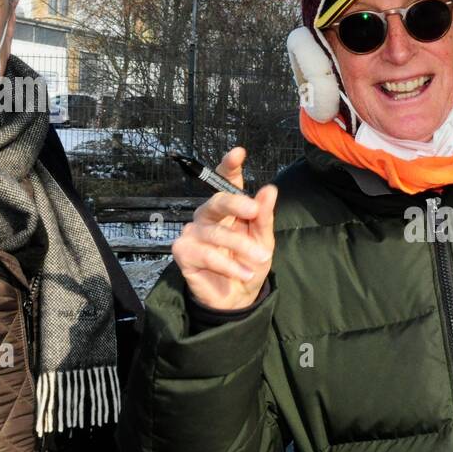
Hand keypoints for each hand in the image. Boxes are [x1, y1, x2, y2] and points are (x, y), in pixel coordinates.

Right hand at [172, 147, 276, 309]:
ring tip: (260, 259)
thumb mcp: (263, 241)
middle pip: (216, 201)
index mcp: (229, 209)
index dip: (229, 166)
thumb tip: (269, 190)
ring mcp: (193, 233)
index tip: (238, 153)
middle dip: (235, 203)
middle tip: (253, 211)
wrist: (238, 298)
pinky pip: (206, 253)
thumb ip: (264, 217)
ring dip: (241, 246)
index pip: (226, 181)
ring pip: (216, 232)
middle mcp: (208, 216)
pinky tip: (244, 273)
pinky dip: (228, 265)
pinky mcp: (184, 252)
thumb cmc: (248, 264)